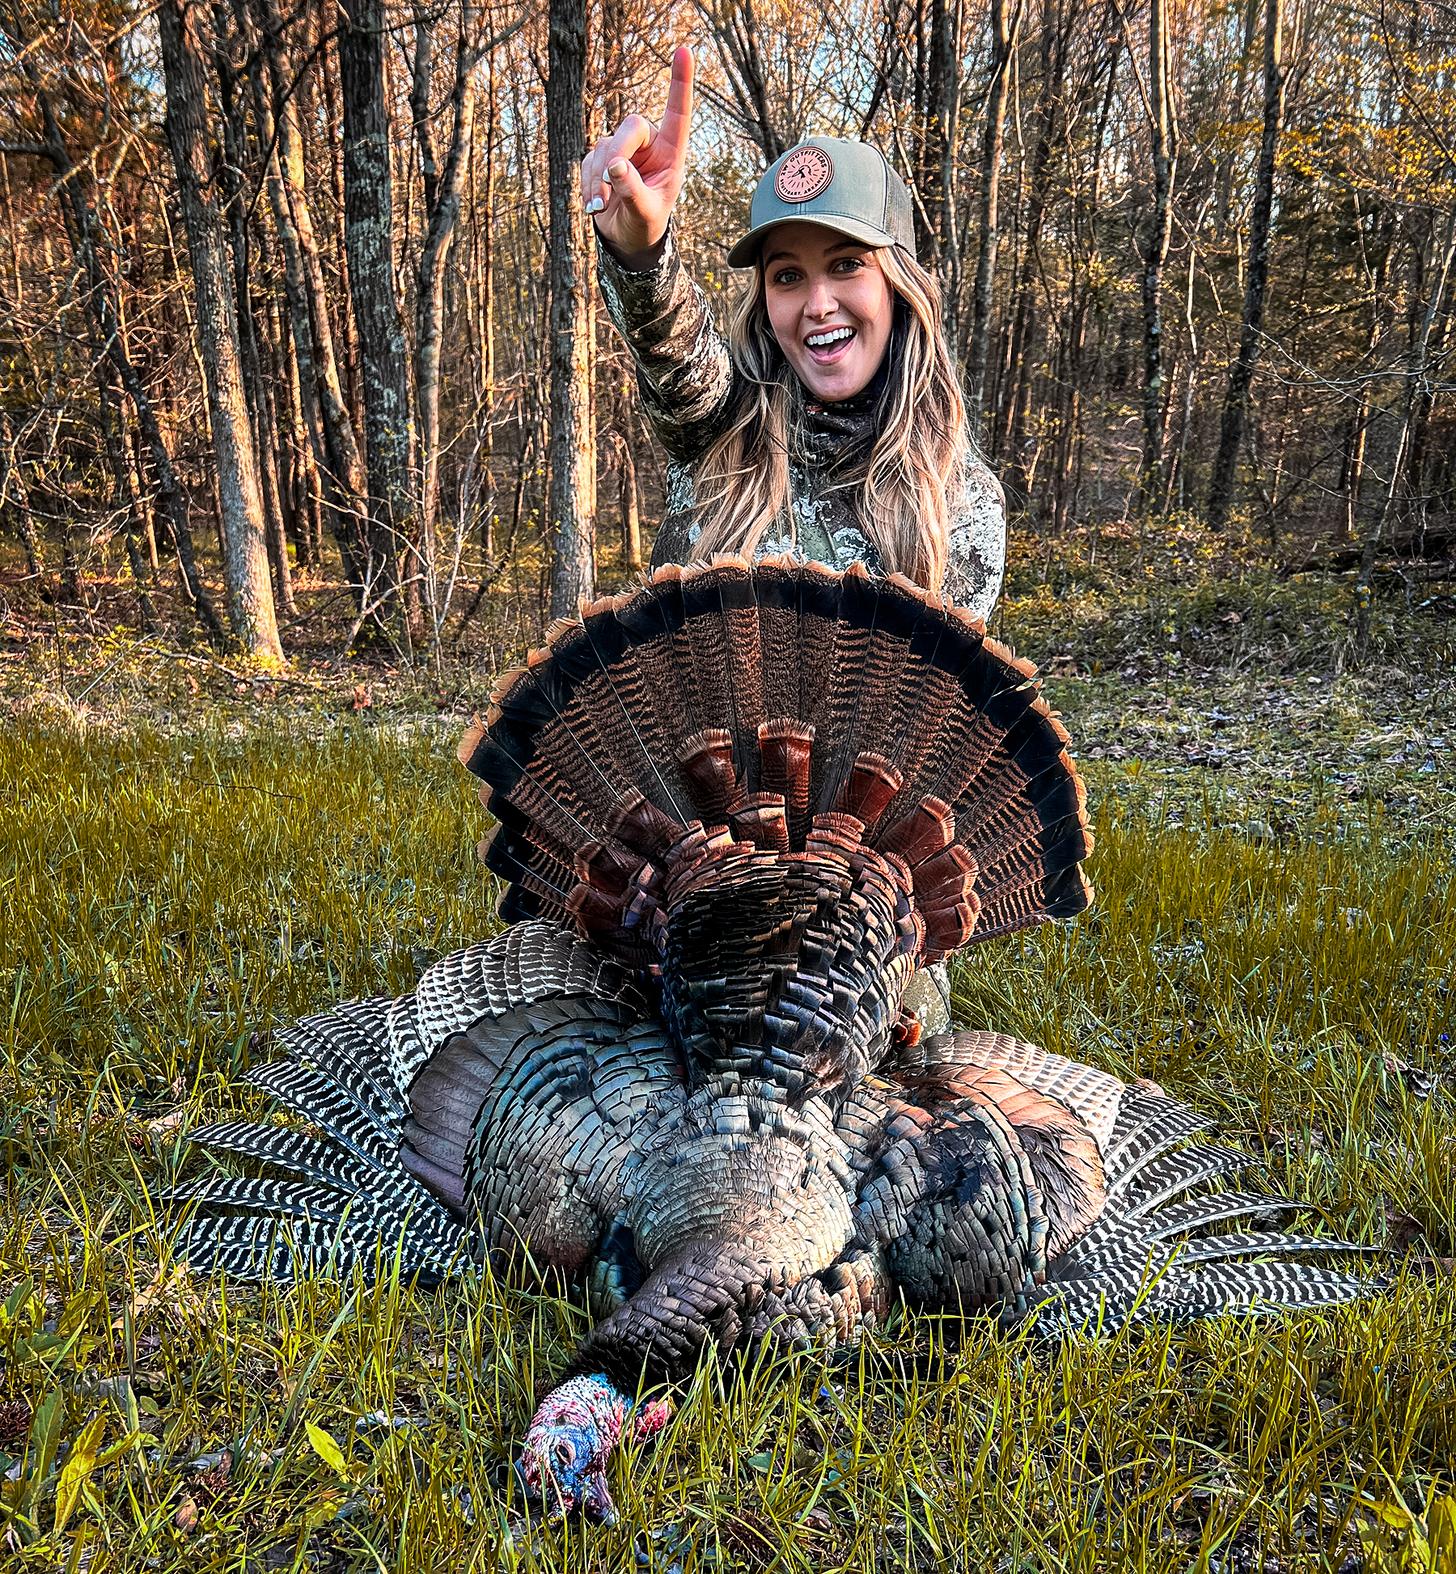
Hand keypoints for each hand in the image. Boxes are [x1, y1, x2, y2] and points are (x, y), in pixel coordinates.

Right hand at [580, 44, 693, 264]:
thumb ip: (632, 190)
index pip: (677, 113)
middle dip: (617, 152)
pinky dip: (587, 184)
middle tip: (609, 181)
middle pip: (630, 127)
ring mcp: (624, 149)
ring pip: (604, 146)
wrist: (627, 239)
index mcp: (671, 153)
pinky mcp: (602, 158)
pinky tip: (593, 206)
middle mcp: (649, 144)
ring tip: (600, 206)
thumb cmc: (646, 224)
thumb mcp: (645, 212)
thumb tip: (614, 165)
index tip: (684, 51)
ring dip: (598, 178)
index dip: (680, 83)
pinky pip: (588, 161)